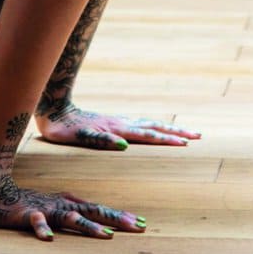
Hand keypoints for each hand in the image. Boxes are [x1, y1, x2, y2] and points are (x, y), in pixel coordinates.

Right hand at [0, 170, 145, 239]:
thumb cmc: (28, 201)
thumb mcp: (56, 205)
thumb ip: (76, 212)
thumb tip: (100, 222)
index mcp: (70, 202)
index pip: (100, 209)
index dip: (121, 216)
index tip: (143, 223)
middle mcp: (62, 205)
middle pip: (94, 211)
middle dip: (117, 220)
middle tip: (139, 227)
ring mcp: (46, 209)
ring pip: (71, 218)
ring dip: (89, 226)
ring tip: (107, 236)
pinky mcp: (28, 214)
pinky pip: (37, 223)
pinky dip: (43, 229)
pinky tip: (49, 238)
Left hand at [38, 105, 201, 149]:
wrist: (54, 109)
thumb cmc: (64, 128)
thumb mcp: (79, 137)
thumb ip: (101, 140)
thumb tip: (123, 145)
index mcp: (117, 130)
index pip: (147, 136)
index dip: (167, 140)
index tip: (186, 143)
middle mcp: (121, 124)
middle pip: (155, 127)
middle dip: (177, 132)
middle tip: (198, 135)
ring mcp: (118, 122)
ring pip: (149, 124)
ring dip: (168, 128)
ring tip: (185, 132)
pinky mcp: (112, 122)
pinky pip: (140, 124)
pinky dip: (154, 127)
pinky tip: (154, 129)